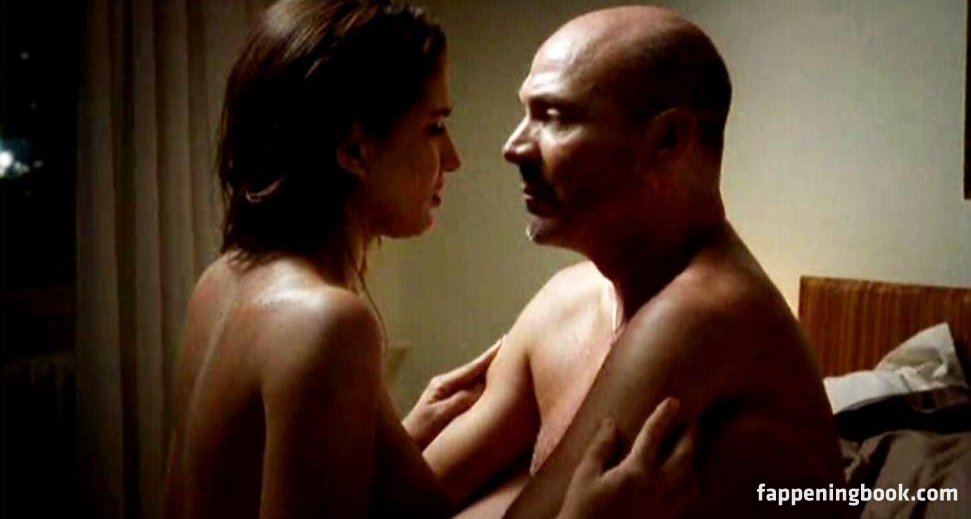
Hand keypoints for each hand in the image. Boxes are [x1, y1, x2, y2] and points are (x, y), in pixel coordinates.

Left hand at [402, 339, 501, 449]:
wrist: (405, 449)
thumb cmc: (420, 433)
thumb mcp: (441, 415)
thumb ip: (461, 400)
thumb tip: (482, 387)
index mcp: (443, 384)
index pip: (473, 367)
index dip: (490, 355)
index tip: (505, 340)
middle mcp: (446, 386)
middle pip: (475, 371)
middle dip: (492, 360)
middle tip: (510, 344)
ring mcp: (447, 396)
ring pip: (474, 382)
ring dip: (490, 373)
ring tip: (506, 363)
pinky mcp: (450, 408)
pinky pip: (472, 395)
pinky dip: (485, 389)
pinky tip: (492, 388)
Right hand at [557, 398, 697, 518]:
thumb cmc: (582, 512)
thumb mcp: (584, 477)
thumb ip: (600, 448)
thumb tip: (611, 423)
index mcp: (636, 473)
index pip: (654, 436)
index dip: (664, 415)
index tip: (673, 401)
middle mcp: (657, 489)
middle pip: (685, 456)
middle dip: (692, 436)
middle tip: (694, 422)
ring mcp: (666, 509)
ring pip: (694, 481)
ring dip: (696, 462)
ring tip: (693, 451)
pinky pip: (689, 501)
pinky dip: (693, 486)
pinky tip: (686, 483)